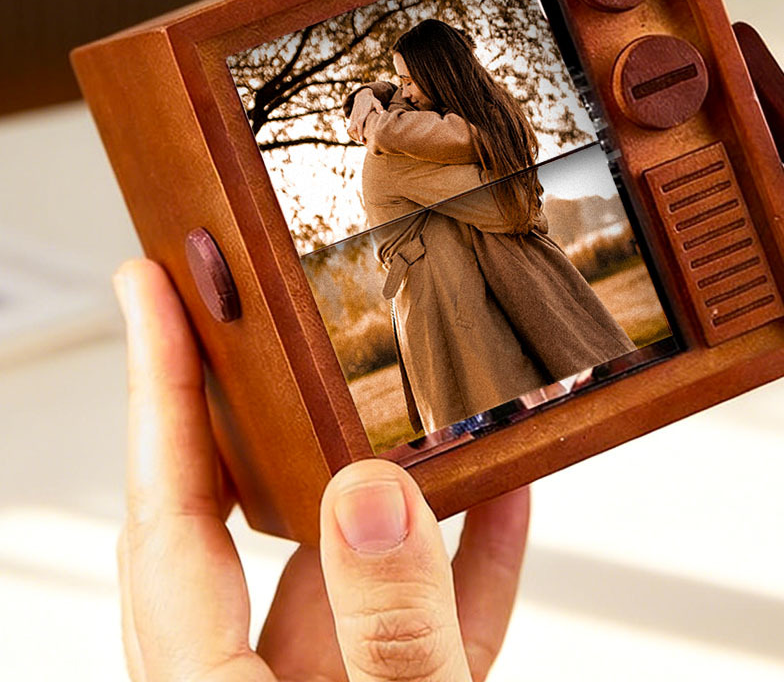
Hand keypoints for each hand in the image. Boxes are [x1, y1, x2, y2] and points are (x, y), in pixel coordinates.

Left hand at [114, 258, 528, 681]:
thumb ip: (389, 624)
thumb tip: (374, 495)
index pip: (167, 515)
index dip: (159, 388)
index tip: (151, 289)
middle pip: (230, 520)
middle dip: (245, 412)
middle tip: (246, 320)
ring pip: (337, 563)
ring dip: (384, 481)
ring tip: (400, 390)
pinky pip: (424, 614)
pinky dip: (464, 554)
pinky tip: (503, 493)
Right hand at [347, 88, 383, 142]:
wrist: (361, 95)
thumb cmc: (371, 100)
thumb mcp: (376, 102)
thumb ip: (379, 107)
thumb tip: (382, 113)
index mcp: (362, 113)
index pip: (359, 123)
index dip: (360, 131)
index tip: (361, 139)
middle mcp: (356, 116)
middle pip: (353, 128)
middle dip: (357, 136)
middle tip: (364, 143)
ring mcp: (352, 117)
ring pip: (350, 129)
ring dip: (354, 136)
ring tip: (362, 141)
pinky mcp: (351, 118)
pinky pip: (350, 128)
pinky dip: (352, 133)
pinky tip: (358, 137)